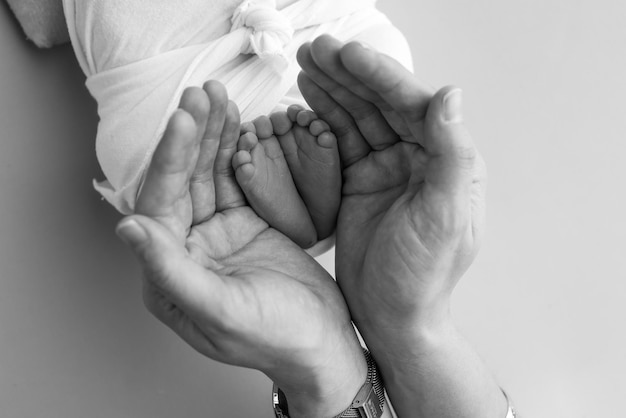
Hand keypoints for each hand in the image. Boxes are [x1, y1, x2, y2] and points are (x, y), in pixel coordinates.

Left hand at [116, 82, 365, 417]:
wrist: (322, 342)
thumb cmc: (275, 337)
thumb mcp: (223, 311)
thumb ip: (171, 272)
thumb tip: (126, 228)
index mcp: (168, 274)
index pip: (160, 204)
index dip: (172, 159)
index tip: (186, 119)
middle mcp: (184, 249)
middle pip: (182, 181)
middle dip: (192, 135)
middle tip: (203, 94)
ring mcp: (214, 234)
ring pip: (207, 174)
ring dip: (211, 135)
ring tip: (218, 96)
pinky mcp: (242, 224)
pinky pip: (234, 180)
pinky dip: (235, 150)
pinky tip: (237, 122)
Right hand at [297, 36, 504, 417]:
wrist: (392, 317)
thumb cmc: (423, 276)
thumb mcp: (443, 218)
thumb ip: (452, 155)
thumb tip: (451, 94)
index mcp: (445, 161)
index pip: (412, 105)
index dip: (378, 76)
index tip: (346, 54)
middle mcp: (417, 159)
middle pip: (380, 104)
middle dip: (348, 74)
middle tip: (314, 49)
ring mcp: (386, 170)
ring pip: (357, 118)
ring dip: (332, 90)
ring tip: (305, 64)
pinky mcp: (359, 184)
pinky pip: (339, 144)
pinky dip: (322, 121)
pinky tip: (305, 101)